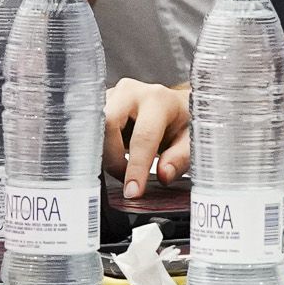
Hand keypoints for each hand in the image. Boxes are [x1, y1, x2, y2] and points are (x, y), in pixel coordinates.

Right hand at [103, 80, 191, 197]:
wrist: (175, 104)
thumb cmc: (183, 122)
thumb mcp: (191, 142)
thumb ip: (180, 159)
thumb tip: (163, 174)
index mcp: (158, 100)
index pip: (142, 137)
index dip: (135, 168)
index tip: (133, 192)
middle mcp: (132, 92)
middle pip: (108, 124)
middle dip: (112, 157)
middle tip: (124, 178)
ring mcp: (113, 94)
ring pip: (95, 126)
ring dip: (104, 152)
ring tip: (121, 166)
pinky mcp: (102, 102)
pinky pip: (91, 127)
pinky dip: (99, 147)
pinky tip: (112, 154)